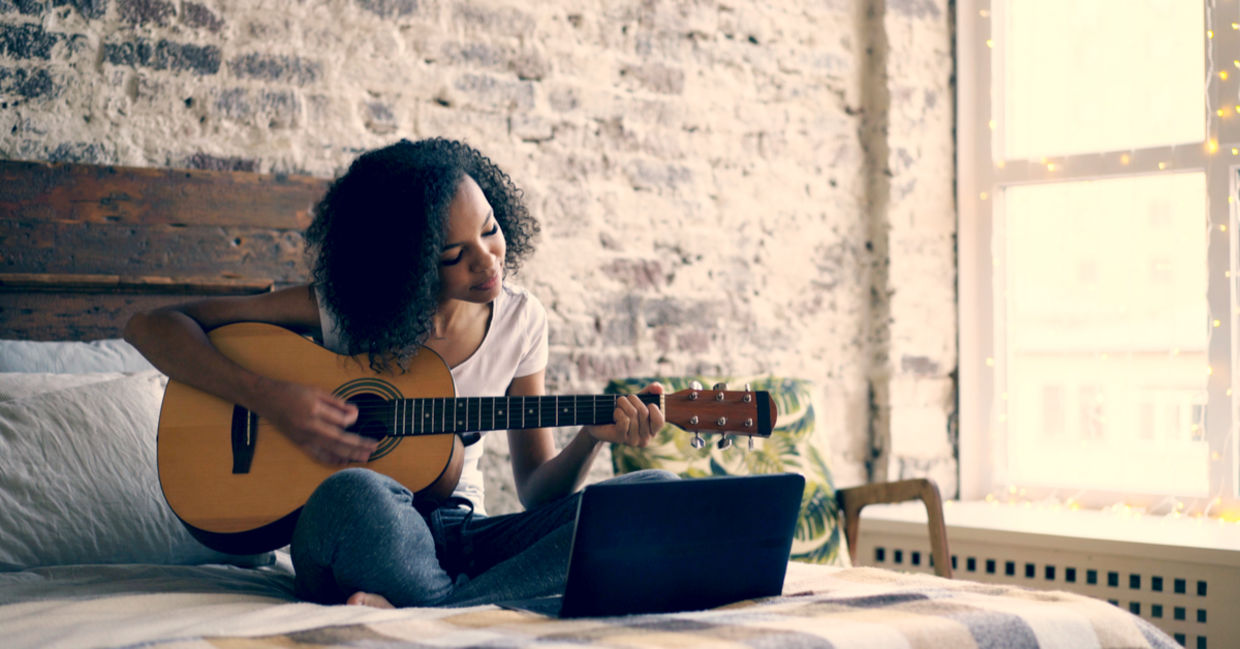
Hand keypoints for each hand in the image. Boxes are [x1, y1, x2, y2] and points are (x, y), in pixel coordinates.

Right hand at [251, 377, 374, 464]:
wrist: (266, 400)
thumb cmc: (291, 392)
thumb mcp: (316, 390)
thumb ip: (336, 403)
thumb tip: (354, 413)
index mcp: (314, 410)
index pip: (340, 421)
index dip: (352, 419)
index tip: (357, 416)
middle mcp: (309, 427)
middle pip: (339, 440)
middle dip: (358, 445)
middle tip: (374, 447)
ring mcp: (304, 438)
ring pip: (331, 450)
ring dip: (349, 455)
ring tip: (365, 457)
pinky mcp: (299, 443)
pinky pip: (318, 455)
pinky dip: (332, 460)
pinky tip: (343, 461)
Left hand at [585, 382, 664, 447]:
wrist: (600, 419)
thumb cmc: (624, 409)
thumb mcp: (640, 398)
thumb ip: (653, 390)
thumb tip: (659, 388)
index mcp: (653, 431)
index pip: (659, 420)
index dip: (653, 408)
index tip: (646, 403)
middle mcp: (645, 439)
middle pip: (643, 412)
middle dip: (632, 399)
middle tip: (624, 400)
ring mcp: (633, 441)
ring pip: (632, 414)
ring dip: (622, 404)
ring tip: (618, 407)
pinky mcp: (621, 439)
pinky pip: (624, 420)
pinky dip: (617, 412)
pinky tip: (614, 415)